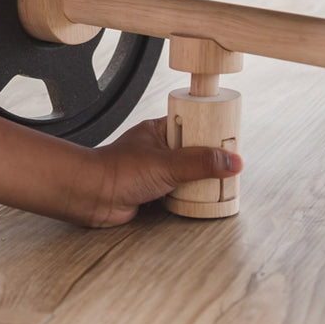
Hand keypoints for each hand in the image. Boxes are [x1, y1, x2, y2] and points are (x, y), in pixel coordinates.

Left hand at [0, 111, 242, 228]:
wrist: (91, 196)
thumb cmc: (119, 170)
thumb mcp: (167, 163)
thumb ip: (200, 163)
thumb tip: (233, 161)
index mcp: (160, 130)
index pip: (193, 125)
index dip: (212, 132)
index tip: (230, 141)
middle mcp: (158, 148)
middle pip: (193, 151)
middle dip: (210, 161)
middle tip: (231, 167)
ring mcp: (155, 170)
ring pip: (187, 173)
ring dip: (200, 180)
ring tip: (222, 184)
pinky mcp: (152, 191)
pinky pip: (178, 191)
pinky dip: (190, 195)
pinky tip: (202, 199)